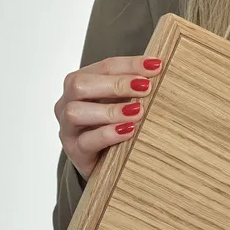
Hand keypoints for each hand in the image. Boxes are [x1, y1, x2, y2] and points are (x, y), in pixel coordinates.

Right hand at [55, 55, 162, 181]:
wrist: (102, 165)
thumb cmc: (114, 129)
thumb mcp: (123, 105)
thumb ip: (135, 91)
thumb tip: (162, 74)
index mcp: (81, 85)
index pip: (103, 67)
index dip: (129, 64)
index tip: (155, 65)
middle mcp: (68, 102)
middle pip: (80, 84)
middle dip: (116, 84)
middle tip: (145, 88)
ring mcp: (68, 127)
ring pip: (76, 111)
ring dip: (111, 109)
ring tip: (137, 111)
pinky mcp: (75, 151)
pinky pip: (87, 140)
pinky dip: (108, 134)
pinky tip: (128, 131)